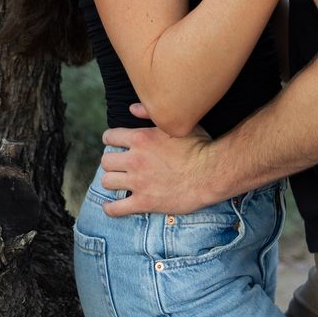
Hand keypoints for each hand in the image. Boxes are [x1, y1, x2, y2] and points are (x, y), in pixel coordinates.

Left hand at [100, 113, 215, 216]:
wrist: (211, 173)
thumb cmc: (198, 145)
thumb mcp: (176, 124)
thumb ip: (150, 114)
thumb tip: (131, 108)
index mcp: (141, 138)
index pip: (110, 137)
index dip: (111, 139)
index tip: (114, 143)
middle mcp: (135, 160)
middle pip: (106, 161)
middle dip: (111, 161)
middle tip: (119, 164)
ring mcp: (139, 182)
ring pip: (107, 182)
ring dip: (111, 181)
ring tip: (118, 181)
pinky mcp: (144, 202)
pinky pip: (116, 208)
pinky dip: (110, 208)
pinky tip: (110, 206)